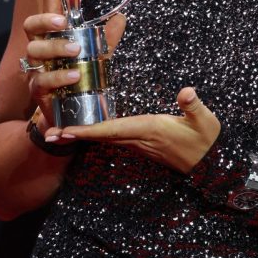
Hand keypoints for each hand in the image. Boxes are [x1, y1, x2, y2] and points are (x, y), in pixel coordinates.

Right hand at [24, 0, 124, 142]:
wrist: (71, 119)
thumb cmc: (80, 83)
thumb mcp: (96, 58)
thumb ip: (105, 39)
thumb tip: (121, 16)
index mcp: (53, 39)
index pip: (48, 12)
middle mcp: (40, 52)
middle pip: (31, 27)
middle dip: (45, 21)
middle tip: (63, 23)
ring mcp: (36, 71)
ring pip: (34, 52)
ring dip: (55, 49)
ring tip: (76, 52)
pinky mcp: (38, 92)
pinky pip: (42, 81)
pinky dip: (59, 77)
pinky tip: (75, 76)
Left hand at [63, 87, 220, 172]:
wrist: (209, 164)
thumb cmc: (206, 140)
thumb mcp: (205, 122)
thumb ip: (194, 107)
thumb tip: (187, 93)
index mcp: (148, 129)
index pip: (113, 129)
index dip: (89, 130)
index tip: (68, 130)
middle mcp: (136, 138)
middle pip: (99, 136)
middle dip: (74, 135)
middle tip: (48, 133)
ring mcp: (136, 142)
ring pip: (102, 137)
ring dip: (79, 135)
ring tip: (55, 132)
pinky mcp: (138, 142)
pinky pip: (110, 137)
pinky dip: (92, 133)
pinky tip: (79, 130)